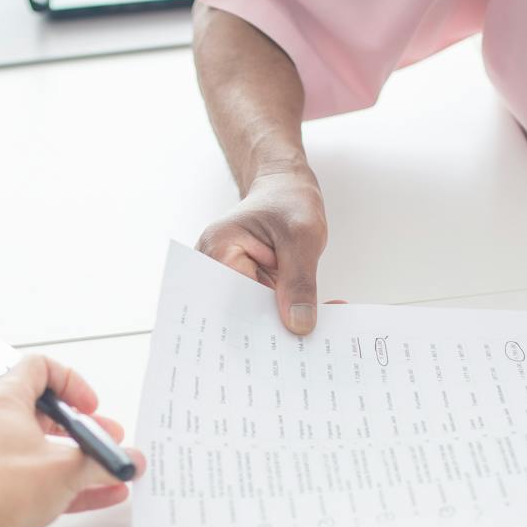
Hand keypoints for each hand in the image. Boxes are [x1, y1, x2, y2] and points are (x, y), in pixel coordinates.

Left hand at [0, 356, 144, 526]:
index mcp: (4, 403)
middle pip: (46, 412)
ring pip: (45, 449)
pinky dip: (69, 482)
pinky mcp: (1, 487)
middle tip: (103, 437)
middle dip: (82, 427)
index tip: (88, 405)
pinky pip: (42, 478)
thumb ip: (102, 462)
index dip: (71, 382)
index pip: (39, 368)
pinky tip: (97, 493)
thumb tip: (122, 460)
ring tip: (106, 468)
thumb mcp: (66, 470)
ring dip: (79, 458)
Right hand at [195, 166, 327, 335]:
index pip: (235, 301)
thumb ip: (299, 282)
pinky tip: (309, 313)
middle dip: (274, 326)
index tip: (290, 338)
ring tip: (311, 327)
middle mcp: (214, 268)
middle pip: (241, 313)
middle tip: (307, 337)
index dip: (261, 323)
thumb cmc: (289, 200)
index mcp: (218, 250)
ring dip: (283, 320)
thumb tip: (298, 326)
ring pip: (255, 315)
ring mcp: (229, 279)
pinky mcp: (245, 286)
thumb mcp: (302, 237)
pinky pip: (263, 308)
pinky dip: (285, 312)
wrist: (285, 188)